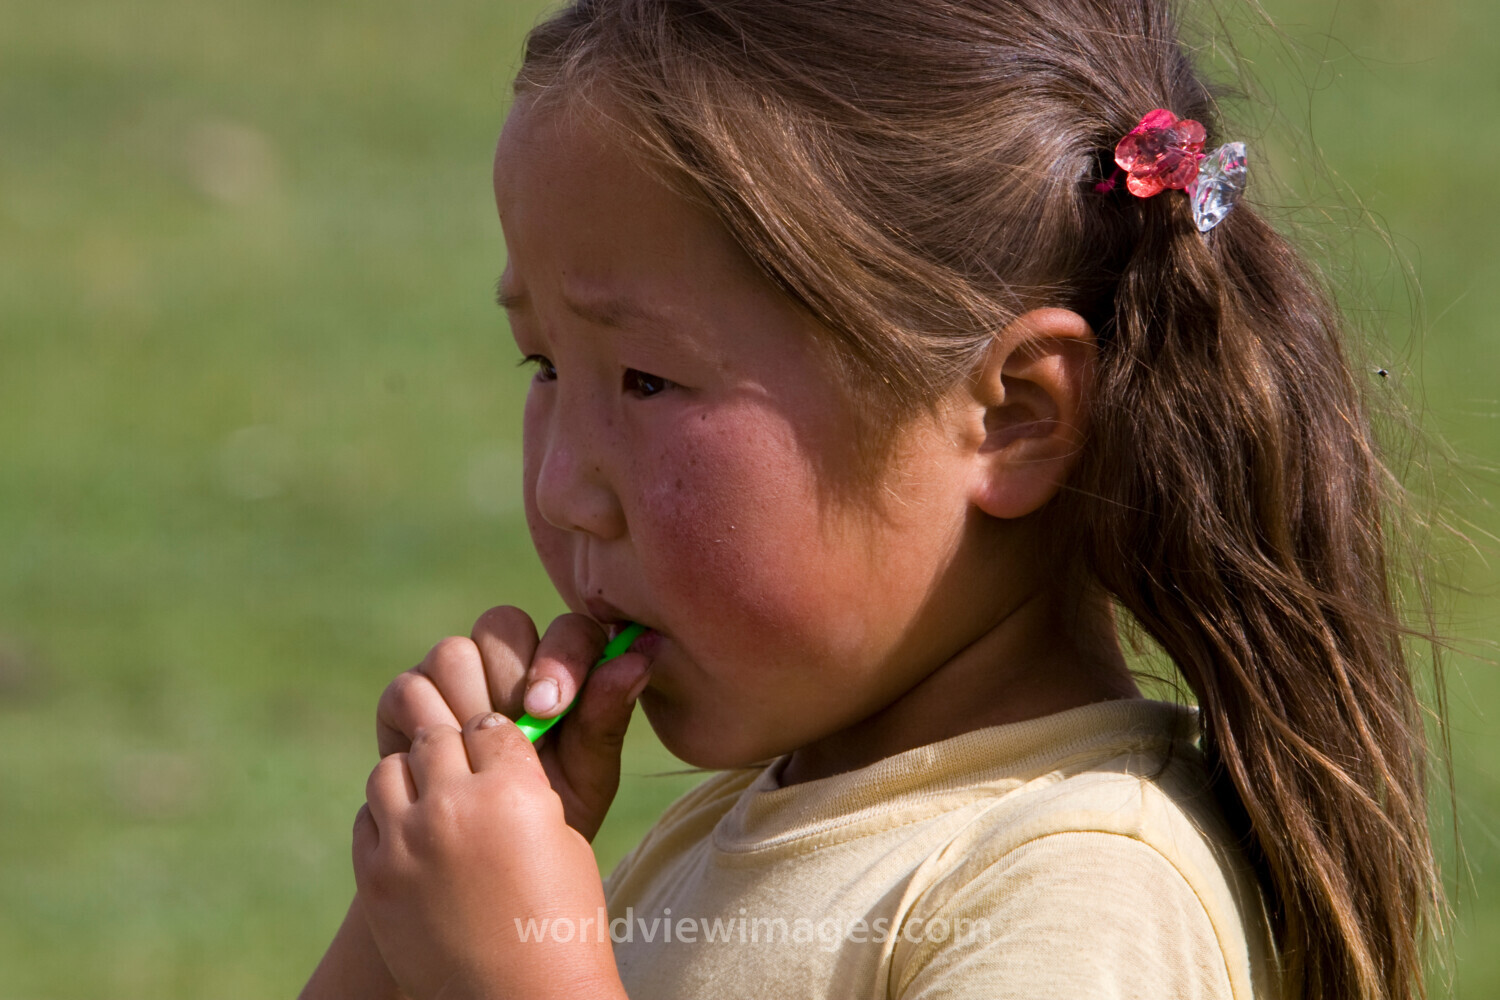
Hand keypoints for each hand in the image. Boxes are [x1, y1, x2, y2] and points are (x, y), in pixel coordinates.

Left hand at [353, 712, 624, 999]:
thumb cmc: (560, 921)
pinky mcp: (376, 878)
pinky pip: (367, 819)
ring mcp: (408, 843)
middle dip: (453, 750)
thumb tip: (495, 752)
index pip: (490, 726)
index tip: (500, 753)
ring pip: (390, 770)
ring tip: (433, 801)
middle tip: (465, 773)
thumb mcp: (564, 838)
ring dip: (414, 778)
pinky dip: (387, 819)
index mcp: (513, 790)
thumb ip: (524, 787)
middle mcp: (455, 807)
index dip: (497, 739)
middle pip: (437, 738)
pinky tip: (412, 836)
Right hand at [376, 608, 650, 841]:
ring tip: (480, 757)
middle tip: (515, 733)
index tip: (549, 707)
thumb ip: (607, 716)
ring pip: (451, 653)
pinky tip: (445, 764)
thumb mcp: (589, 774)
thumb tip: (638, 657)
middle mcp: (507, 658)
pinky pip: (408, 689)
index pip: (567, 628)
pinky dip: (425, 725)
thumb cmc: (554, 813)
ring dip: (466, 705)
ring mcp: (454, 675)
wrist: (496, 865)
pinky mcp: (407, 701)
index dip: (559, 657)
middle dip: (509, 680)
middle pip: (501, 626)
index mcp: (562, 666)